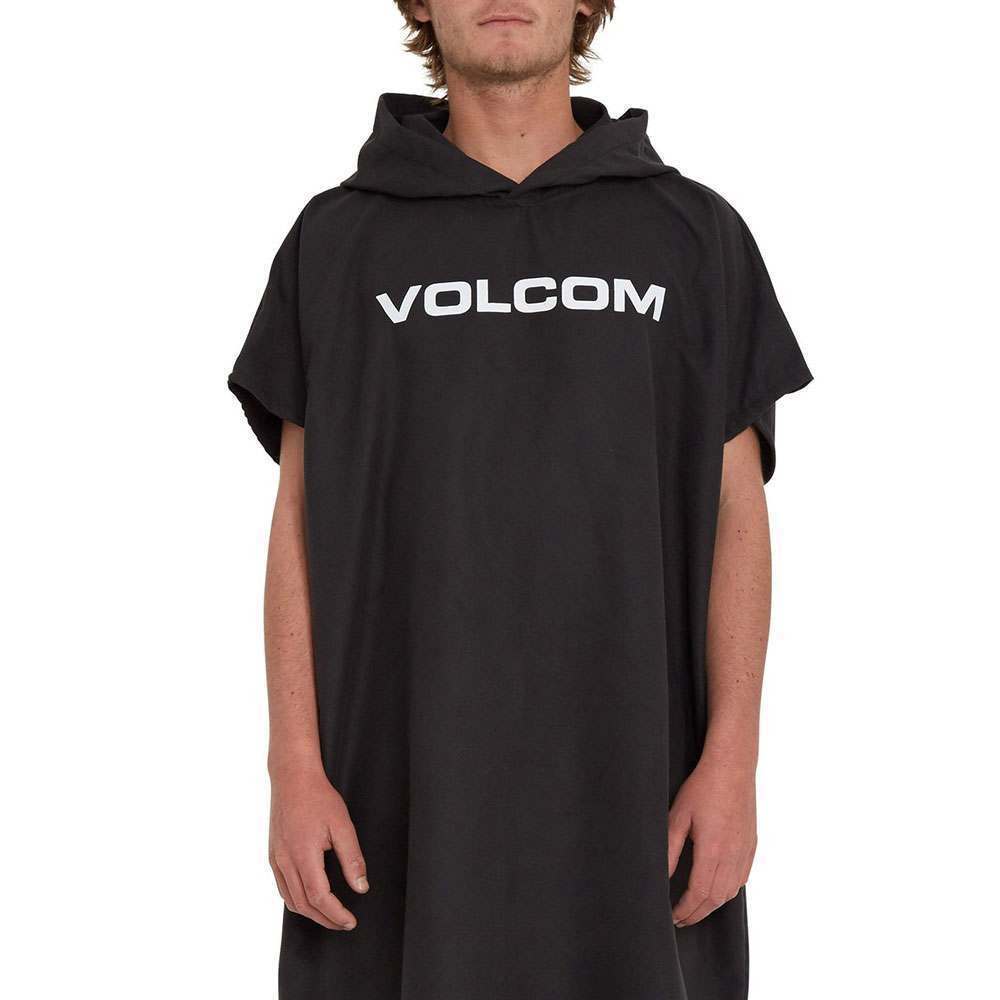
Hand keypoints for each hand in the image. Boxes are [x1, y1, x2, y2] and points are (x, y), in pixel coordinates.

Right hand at [268, 767, 368, 929]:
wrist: (292, 778)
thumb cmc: (318, 797)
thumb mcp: (342, 825)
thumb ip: (352, 858)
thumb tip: (361, 886)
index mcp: (303, 855)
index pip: (319, 897)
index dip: (336, 914)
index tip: (350, 921)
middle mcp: (285, 861)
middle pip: (304, 905)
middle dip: (325, 919)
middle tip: (344, 923)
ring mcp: (276, 859)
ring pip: (291, 900)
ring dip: (310, 913)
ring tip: (330, 915)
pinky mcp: (273, 855)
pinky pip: (282, 887)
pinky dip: (296, 900)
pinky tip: (309, 899)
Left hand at [667, 755, 756, 927]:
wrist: (732, 767)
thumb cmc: (703, 787)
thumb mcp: (678, 816)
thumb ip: (670, 848)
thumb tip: (661, 875)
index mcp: (713, 851)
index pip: (699, 893)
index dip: (685, 909)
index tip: (673, 916)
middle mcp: (733, 856)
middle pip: (716, 898)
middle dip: (697, 913)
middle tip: (681, 920)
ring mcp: (745, 851)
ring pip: (731, 891)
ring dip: (713, 905)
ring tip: (696, 908)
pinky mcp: (751, 844)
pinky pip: (742, 878)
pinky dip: (729, 891)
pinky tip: (718, 889)